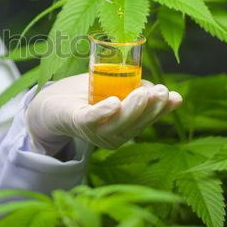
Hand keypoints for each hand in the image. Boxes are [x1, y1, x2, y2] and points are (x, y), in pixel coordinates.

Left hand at [26, 73, 182, 153]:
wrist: (51, 101)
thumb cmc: (86, 95)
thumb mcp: (116, 89)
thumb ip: (135, 89)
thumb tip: (162, 90)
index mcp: (124, 129)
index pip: (148, 121)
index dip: (162, 110)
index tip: (175, 97)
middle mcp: (112, 136)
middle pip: (136, 125)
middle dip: (151, 108)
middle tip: (160, 91)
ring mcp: (95, 132)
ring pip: (118, 124)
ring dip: (132, 109)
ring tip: (143, 93)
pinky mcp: (77, 122)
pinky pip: (92, 119)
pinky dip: (104, 112)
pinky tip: (114, 103)